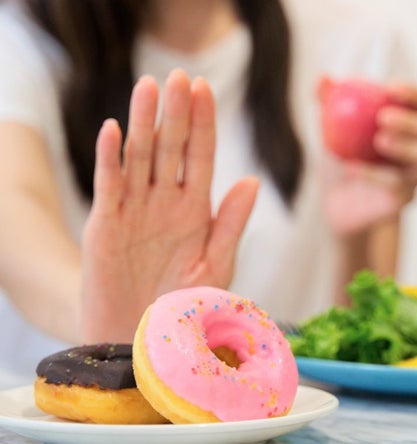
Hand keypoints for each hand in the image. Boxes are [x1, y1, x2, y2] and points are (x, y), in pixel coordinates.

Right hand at [81, 70, 257, 341]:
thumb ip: (231, 224)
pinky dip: (111, 159)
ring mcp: (135, 210)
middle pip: (171, 147)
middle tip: (179, 76)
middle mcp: (166, 202)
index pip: (201, 155)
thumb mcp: (215, 264)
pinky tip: (115, 130)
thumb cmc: (184, 304)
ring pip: (140, 157)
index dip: (203, 123)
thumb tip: (252, 181)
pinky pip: (109, 185)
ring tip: (149, 87)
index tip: (206, 88)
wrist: (142, 337)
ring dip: (144, 122)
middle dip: (176, 112)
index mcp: (196, 209)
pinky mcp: (106, 224)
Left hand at [323, 82, 416, 234]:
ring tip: (379, 141)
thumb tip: (323, 78)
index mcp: (415, 125)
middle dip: (414, 121)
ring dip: (408, 147)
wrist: (337, 201)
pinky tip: (352, 168)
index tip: (389, 88)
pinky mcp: (406, 198)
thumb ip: (329, 102)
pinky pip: (399, 186)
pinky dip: (376, 175)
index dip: (415, 94)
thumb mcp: (331, 128)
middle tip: (384, 117)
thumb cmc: (342, 157)